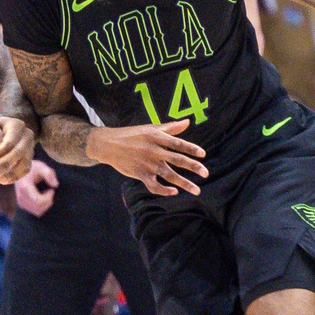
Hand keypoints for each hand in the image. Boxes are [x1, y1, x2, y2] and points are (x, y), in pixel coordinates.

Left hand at [0, 116, 34, 184]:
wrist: (8, 128)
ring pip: (25, 163)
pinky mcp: (29, 157)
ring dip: (12, 174)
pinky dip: (16, 176)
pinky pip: (25, 169)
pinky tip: (5, 181)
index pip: (9, 142)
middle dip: (5, 163)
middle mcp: (27, 135)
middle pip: (19, 152)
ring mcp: (31, 146)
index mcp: (17, 125)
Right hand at [15, 158, 58, 216]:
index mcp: (25, 187)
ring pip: (38, 212)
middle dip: (48, 201)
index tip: (51, 189)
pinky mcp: (22, 205)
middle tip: (49, 191)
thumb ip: (49, 174)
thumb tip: (55, 185)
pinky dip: (42, 206)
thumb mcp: (41, 167)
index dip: (48, 197)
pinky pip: (36, 212)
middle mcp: (21, 197)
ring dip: (45, 204)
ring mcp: (21, 202)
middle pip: (39, 208)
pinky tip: (41, 197)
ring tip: (44, 193)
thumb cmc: (31, 168)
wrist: (19, 170)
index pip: (39, 201)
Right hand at [87, 120, 207, 196]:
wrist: (109, 144)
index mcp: (157, 137)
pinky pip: (154, 185)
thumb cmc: (132, 134)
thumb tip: (187, 122)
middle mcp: (154, 151)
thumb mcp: (150, 128)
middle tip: (206, 173)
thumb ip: (170, 128)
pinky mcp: (140, 174)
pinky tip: (174, 192)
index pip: (178, 144)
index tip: (203, 155)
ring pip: (169, 175)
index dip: (191, 149)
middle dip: (193, 167)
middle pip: (177, 160)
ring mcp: (147, 164)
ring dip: (184, 183)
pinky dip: (164, 190)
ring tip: (196, 190)